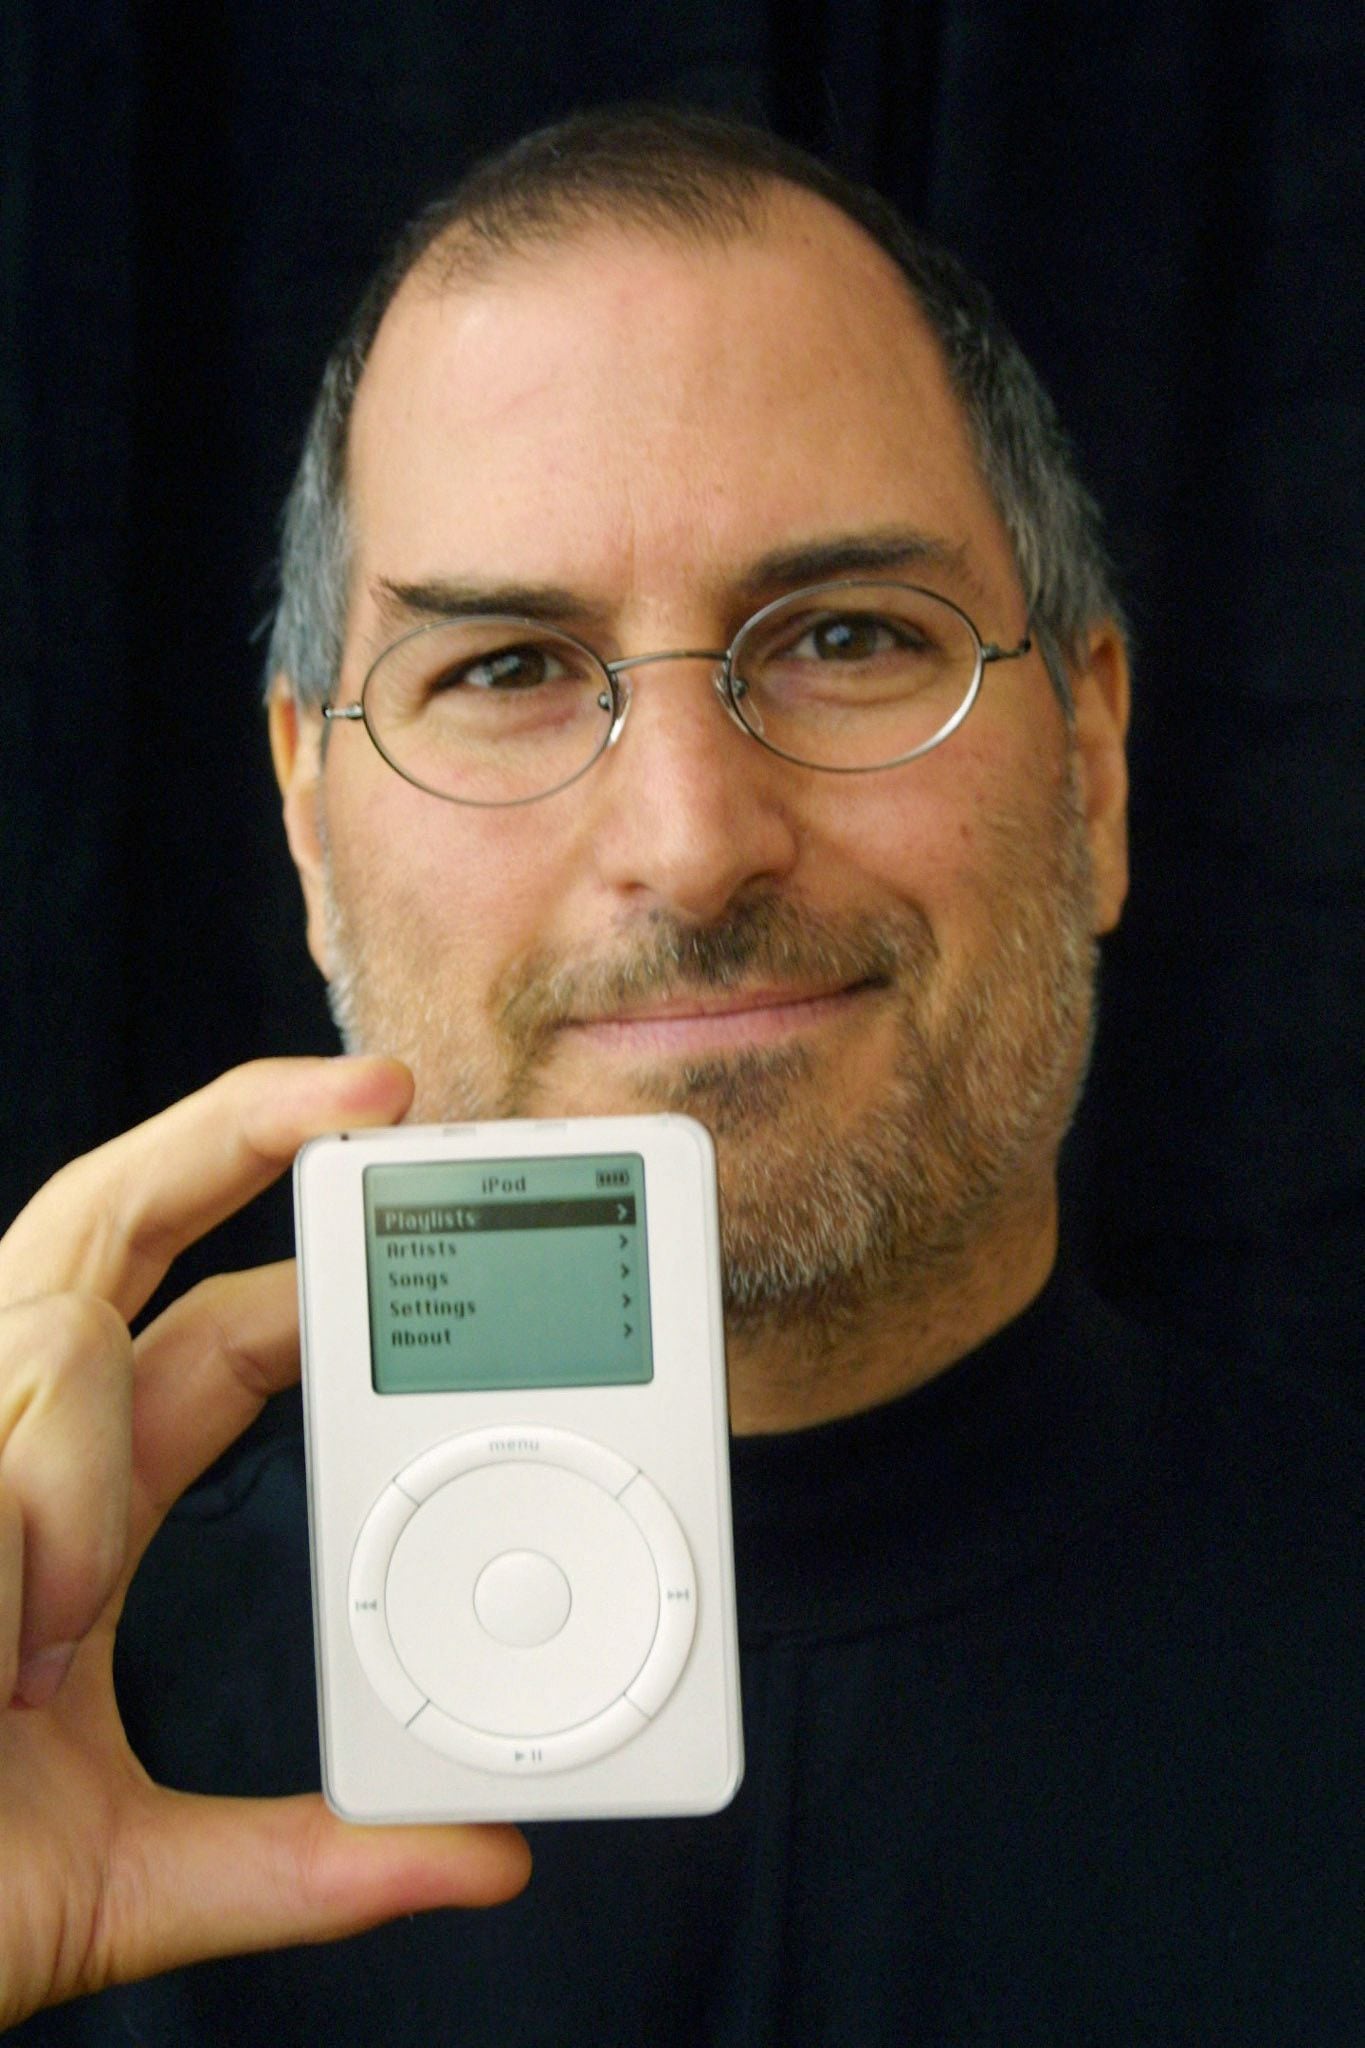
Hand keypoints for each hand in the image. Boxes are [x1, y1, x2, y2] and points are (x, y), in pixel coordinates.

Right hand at [0, 1058, 530, 2024]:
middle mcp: (2, 1446)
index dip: (301, 1267)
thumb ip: (307, 1863)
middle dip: (243, 1129)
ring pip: (65, 1332)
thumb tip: (490, 1858)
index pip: (200, 1332)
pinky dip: (27, 1515)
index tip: (407, 1216)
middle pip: (116, 1220)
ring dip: (70, 1490)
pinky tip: (1, 1631)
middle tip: (382, 1092)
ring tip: (22, 1648)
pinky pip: (9, 1404)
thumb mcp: (130, 1882)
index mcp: (73, 1511)